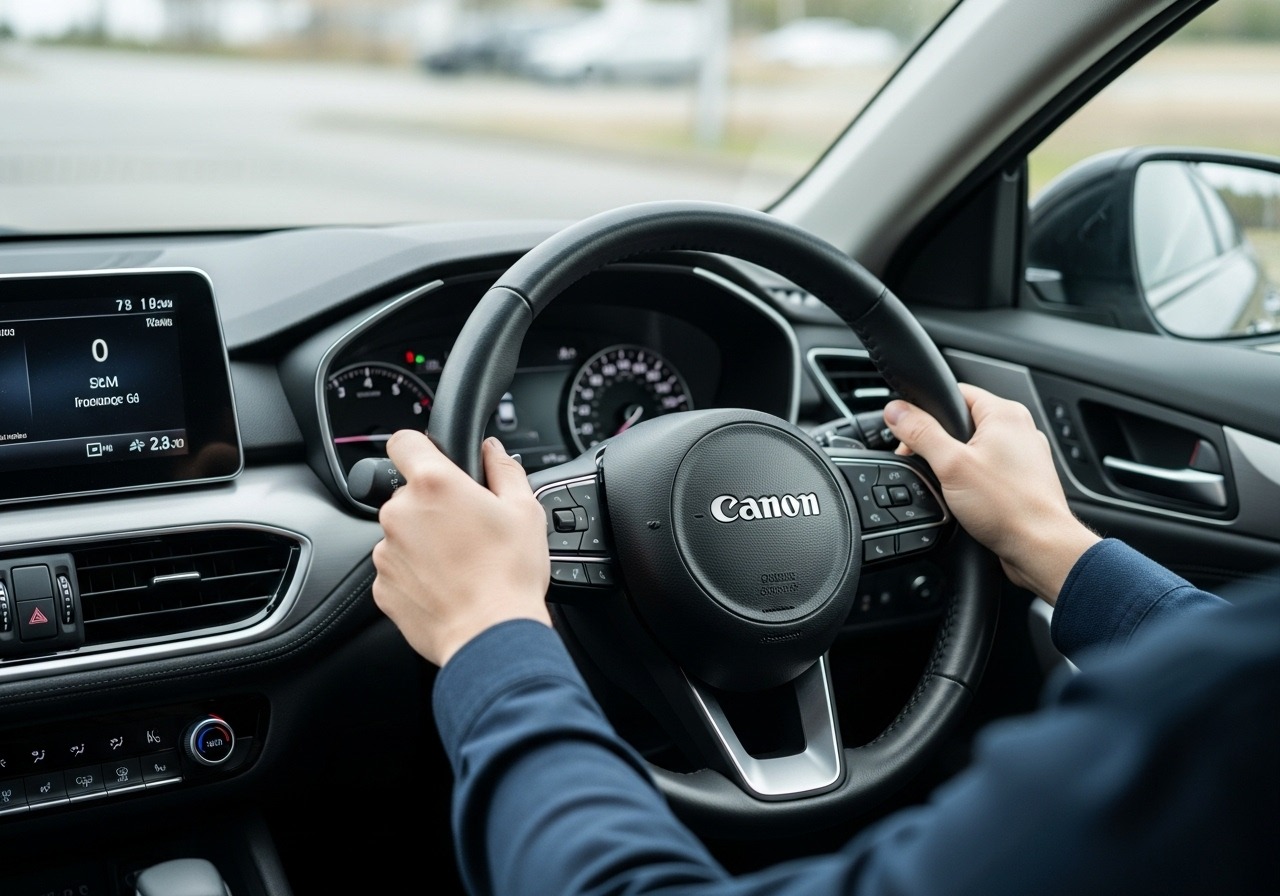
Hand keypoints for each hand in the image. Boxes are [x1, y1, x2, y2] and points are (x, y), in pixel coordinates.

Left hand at [372, 434, 550, 666]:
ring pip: (403, 533)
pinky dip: (417, 573)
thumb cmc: (510, 574)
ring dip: (424, 541)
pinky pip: (398, 568)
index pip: (404, 441)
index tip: (432, 459)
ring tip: (461, 563)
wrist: (490, 636)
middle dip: (434, 505)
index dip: (419, 446)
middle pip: (409, 494)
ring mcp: (386, 552)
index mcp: (434, 484)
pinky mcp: (382, 586)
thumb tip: (492, 450)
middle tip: (468, 528)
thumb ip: (504, 469)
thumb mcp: (525, 510)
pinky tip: (448, 585)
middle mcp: (400, 513)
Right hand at [883, 384, 1098, 604]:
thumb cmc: (1008, 507)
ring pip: (975, 448)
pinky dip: (973, 480)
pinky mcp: (1024, 478)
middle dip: (938, 443)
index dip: (926, 411)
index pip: (955, 393)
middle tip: (928, 466)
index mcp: (1005, 413)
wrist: (1040, 548)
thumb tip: (897, 411)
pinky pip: (988, 469)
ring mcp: (1024, 454)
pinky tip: (968, 498)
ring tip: (951, 486)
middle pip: (962, 422)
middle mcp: (1019, 428)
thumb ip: (920, 433)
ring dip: (956, 464)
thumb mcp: (950, 465)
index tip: (910, 435)